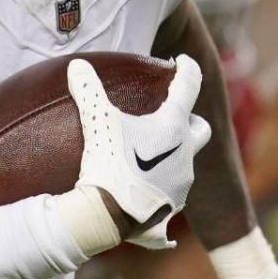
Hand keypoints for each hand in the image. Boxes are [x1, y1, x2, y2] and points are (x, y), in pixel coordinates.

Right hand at [68, 55, 211, 234]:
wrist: (107, 216)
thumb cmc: (107, 163)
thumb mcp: (96, 121)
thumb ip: (89, 90)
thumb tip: (77, 64)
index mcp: (172, 127)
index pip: (189, 87)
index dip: (188, 70)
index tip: (184, 62)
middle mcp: (185, 155)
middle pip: (201, 130)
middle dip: (190, 122)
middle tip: (170, 118)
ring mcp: (181, 185)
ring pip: (185, 164)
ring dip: (173, 157)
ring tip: (148, 157)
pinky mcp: (171, 208)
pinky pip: (169, 196)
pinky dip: (158, 189)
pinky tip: (140, 191)